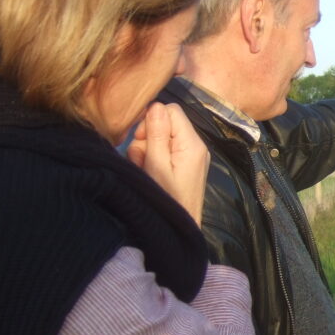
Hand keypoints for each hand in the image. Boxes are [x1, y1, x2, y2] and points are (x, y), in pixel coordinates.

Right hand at [127, 103, 209, 225]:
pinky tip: (149, 174)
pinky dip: (152, 160)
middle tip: (142, 159)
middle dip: (147, 137)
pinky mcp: (184, 165)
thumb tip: (156, 105)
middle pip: (165, 123)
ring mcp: (191, 156)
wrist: (180, 229)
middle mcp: (195, 146)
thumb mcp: (157, 166)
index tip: (139, 138)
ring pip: (160, 138)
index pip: (171, 110)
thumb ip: (157, 135)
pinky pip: (165, 152)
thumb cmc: (167, 198)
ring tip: (146, 171)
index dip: (151, 119)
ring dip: (146, 151)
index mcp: (192, 143)